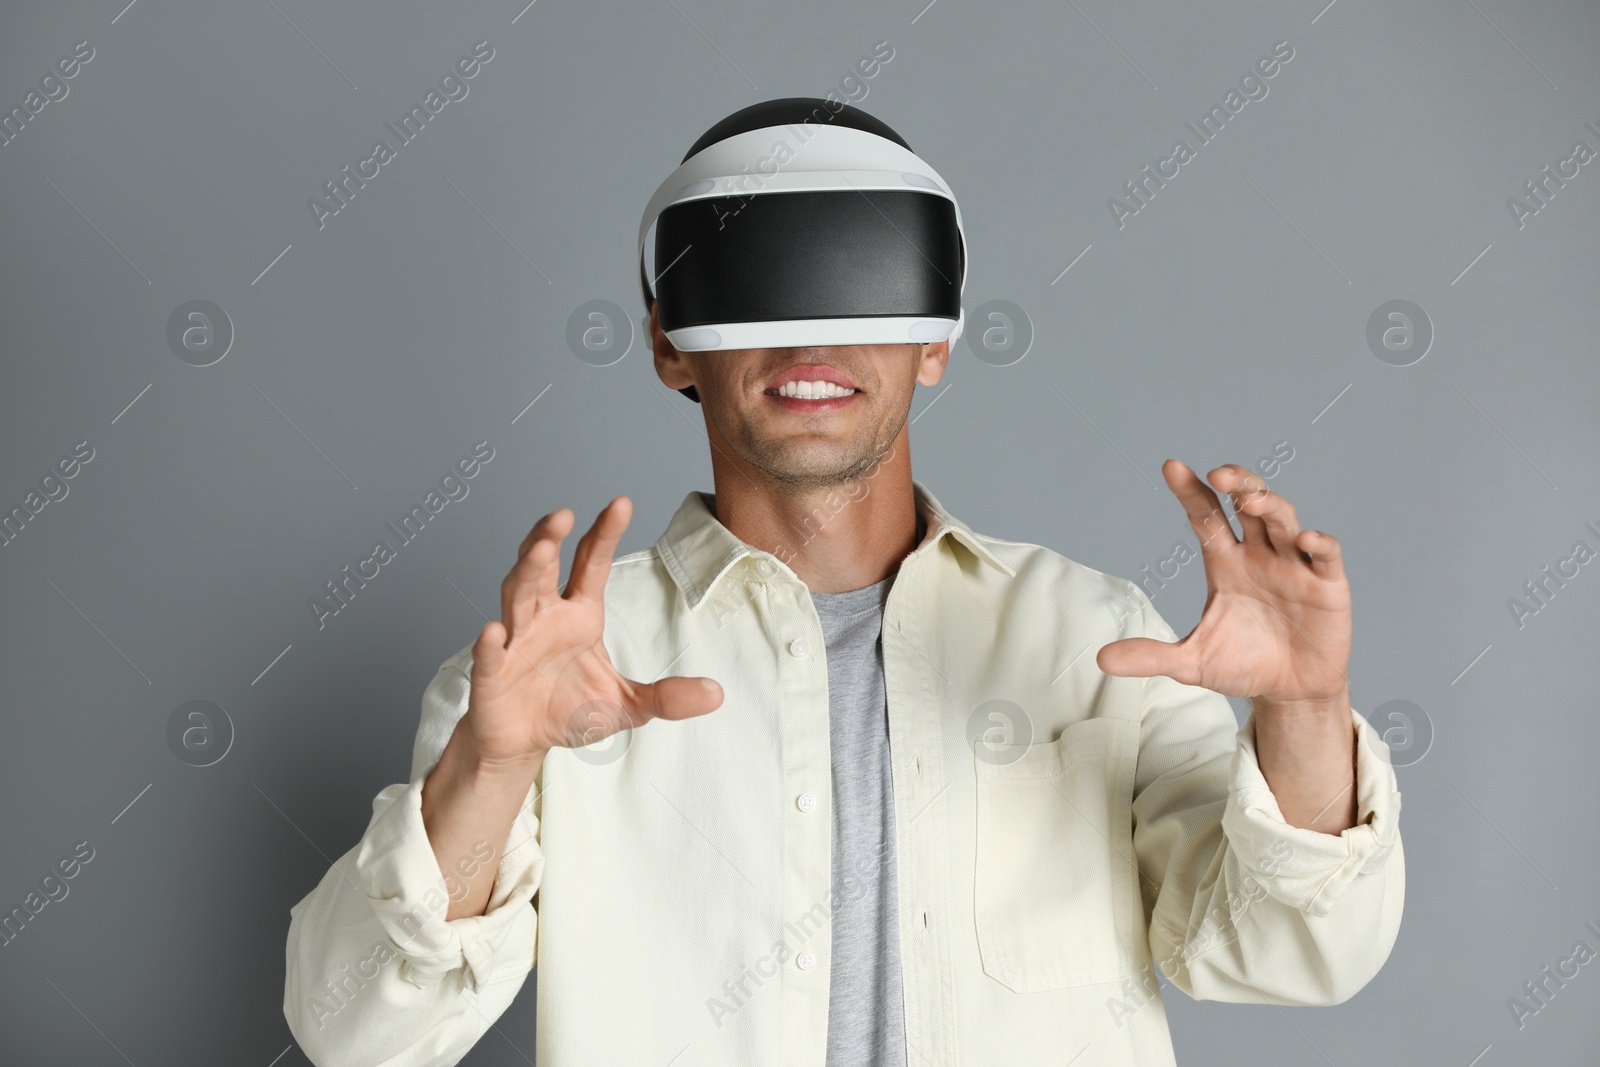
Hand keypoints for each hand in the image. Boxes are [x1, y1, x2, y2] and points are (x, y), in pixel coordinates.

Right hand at [459, 496, 724, 768]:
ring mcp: (514, 642)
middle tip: (564, 514)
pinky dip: (490, 644)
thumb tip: (717, 694)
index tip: (621, 503)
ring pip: (516, 598)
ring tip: (540, 548)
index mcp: (579, 615)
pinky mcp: (491, 674)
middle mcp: (544, 618)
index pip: (592, 565)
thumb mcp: (628, 705)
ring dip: (526, 572)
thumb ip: (667, 697)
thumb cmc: (569, 709)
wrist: (522, 742)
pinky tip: (493, 631)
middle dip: (551, 539)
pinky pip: (490, 655)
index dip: (604, 534)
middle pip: (544, 569)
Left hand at [1097, 460, 1350, 708]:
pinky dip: (1319, 543)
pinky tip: (1306, 539)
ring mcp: (1295, 565)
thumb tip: (1101, 660)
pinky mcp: (1328, 585)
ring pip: (1283, 519)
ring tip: (1249, 500)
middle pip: (1248, 503)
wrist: (1291, 692)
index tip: (1171, 466)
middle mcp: (1260, 554)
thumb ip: (1151, 656)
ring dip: (1269, 504)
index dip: (1190, 490)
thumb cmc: (1243, 664)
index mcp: (1225, 561)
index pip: (1205, 516)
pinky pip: (1326, 555)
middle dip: (1236, 482)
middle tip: (1217, 475)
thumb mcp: (1193, 662)